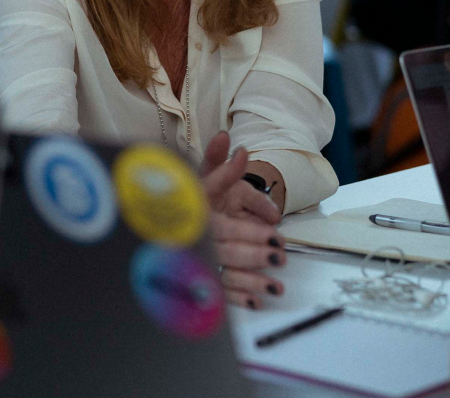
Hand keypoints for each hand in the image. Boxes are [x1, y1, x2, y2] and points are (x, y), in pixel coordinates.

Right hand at [200, 132, 286, 307]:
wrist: (170, 218)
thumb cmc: (194, 196)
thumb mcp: (206, 175)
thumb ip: (221, 163)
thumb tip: (237, 147)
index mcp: (196, 216)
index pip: (223, 227)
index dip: (249, 233)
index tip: (275, 236)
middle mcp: (194, 241)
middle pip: (225, 252)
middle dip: (253, 256)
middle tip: (279, 257)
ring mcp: (195, 262)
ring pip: (222, 275)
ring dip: (249, 282)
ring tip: (275, 286)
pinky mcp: (199, 280)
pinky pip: (218, 294)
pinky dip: (237, 299)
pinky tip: (256, 302)